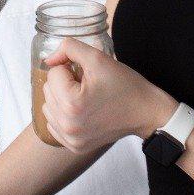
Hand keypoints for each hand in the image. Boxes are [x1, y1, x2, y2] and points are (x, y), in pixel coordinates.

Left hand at [40, 37, 177, 152]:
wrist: (146, 112)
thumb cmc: (126, 86)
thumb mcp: (98, 58)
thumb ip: (69, 48)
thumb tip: (49, 59)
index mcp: (72, 103)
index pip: (53, 73)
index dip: (71, 69)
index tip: (89, 75)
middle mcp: (68, 125)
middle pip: (47, 90)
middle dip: (65, 84)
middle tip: (88, 86)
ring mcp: (70, 139)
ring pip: (48, 107)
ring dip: (62, 99)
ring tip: (85, 98)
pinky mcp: (74, 146)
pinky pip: (53, 124)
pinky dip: (63, 116)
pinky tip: (81, 112)